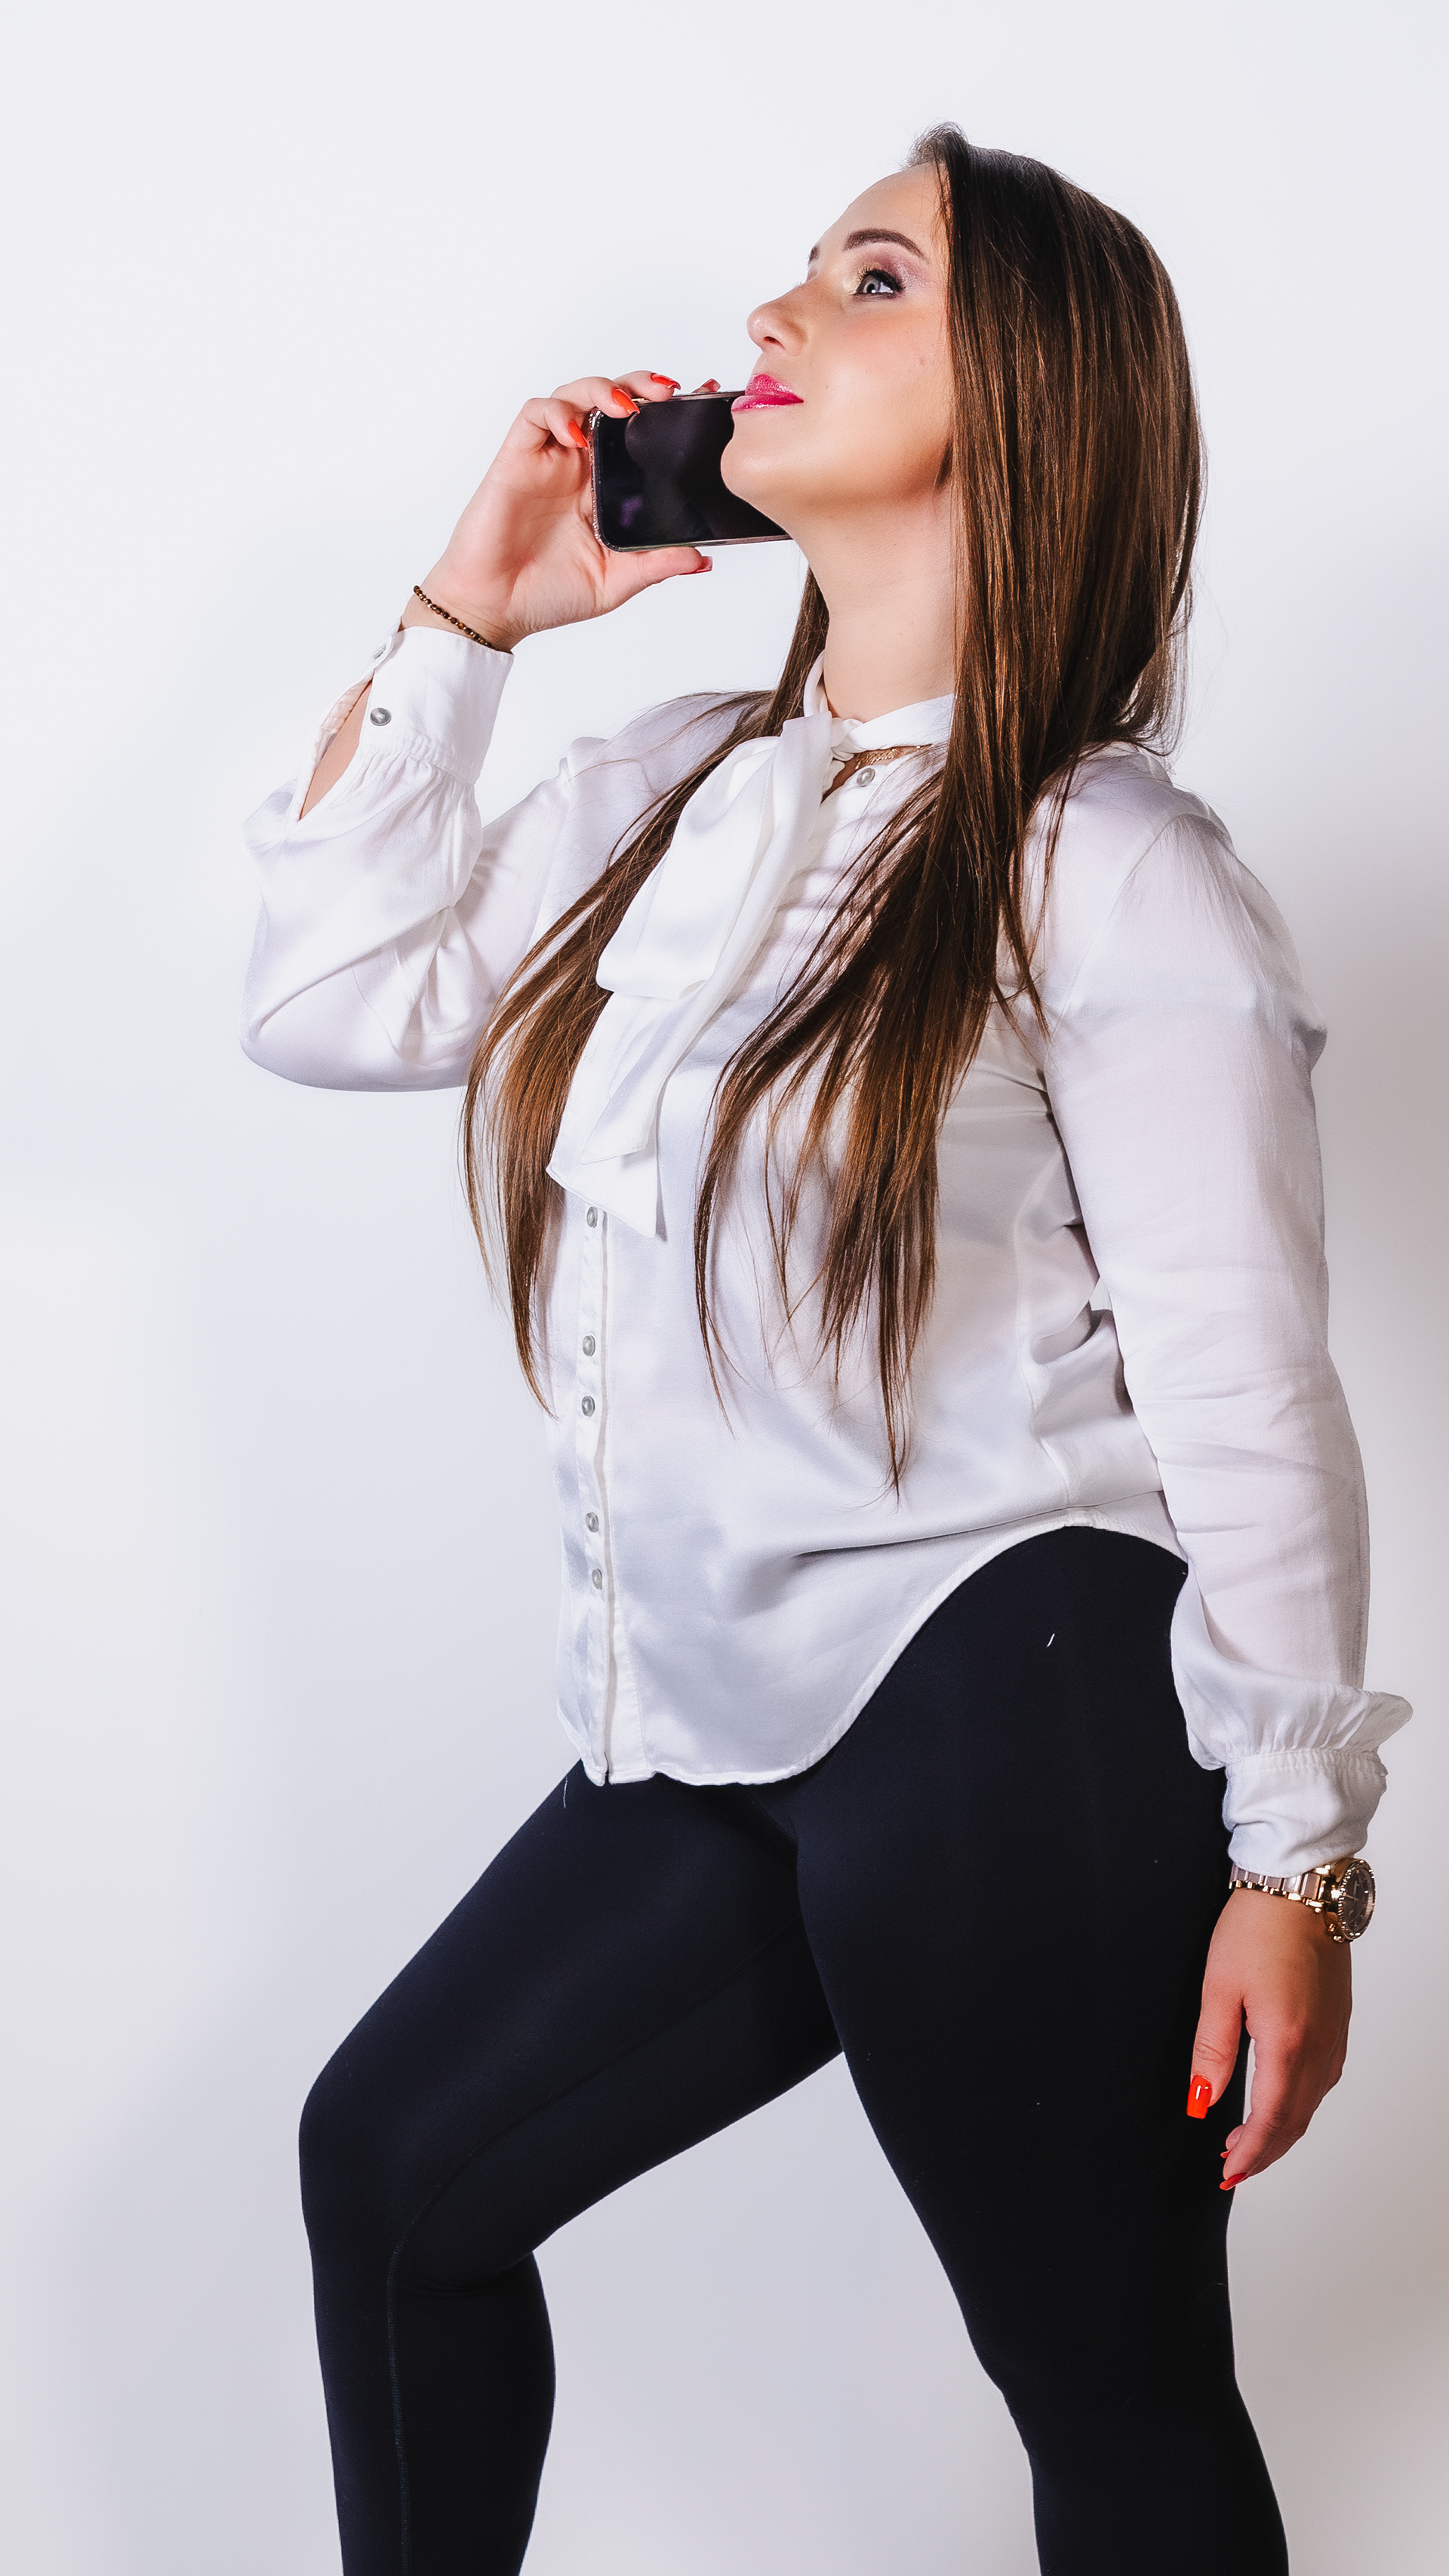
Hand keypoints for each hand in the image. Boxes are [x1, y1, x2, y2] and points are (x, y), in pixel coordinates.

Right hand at [407, 372, 710, 651]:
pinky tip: (577, 435)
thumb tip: (701, 558)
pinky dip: (558, 414)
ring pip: (575, 396)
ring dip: (602, 389)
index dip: (667, 412)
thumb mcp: (616, 582)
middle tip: (669, 392)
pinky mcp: (517, 459)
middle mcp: (579, 465)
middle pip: (612, 401)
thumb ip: (656, 565)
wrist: (495, 609)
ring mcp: (549, 459)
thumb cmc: (548, 594)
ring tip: (626, 406)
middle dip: (641, 385)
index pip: (640, 434)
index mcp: (606, 487)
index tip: (701, 397)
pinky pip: (536, 415)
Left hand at [1188, 1885, 1351, 2186]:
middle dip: (1265, 2151)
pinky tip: (1283, 2099)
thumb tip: (1202, 2100)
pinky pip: (1325, 2078)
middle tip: (1233, 2167)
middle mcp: (1320, 2044)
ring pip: (1314, 2102)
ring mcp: (1335, 2032)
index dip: (1250, 2153)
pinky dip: (1302, 2102)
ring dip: (1284, 2129)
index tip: (1227, 2171)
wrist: (1299, 1885)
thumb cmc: (1257, 1927)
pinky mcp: (1339, 2019)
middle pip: (1297, 2120)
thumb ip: (1212, 2050)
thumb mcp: (1219, 1987)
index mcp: (1288, 2041)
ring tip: (1250, 2140)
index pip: (1272, 2119)